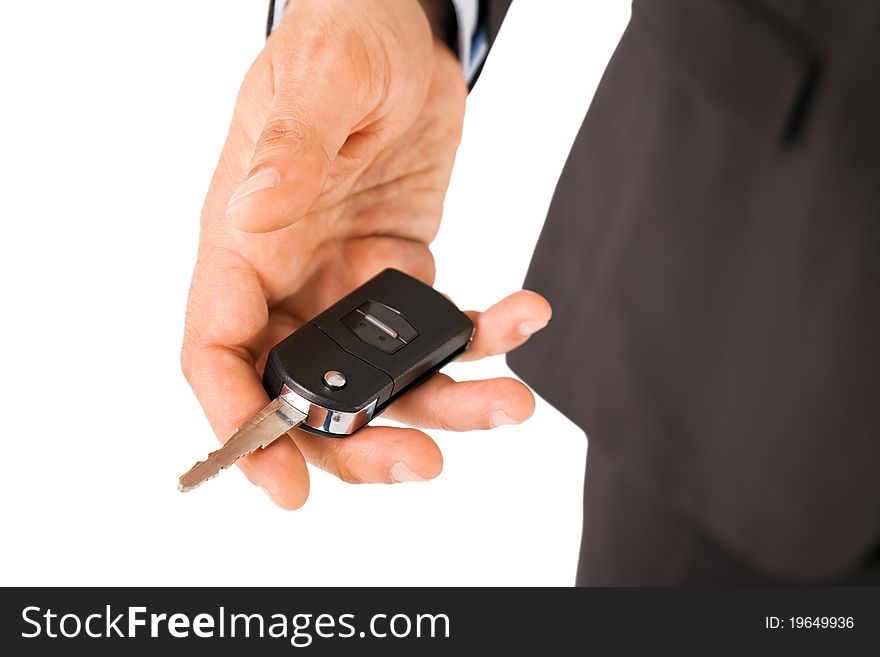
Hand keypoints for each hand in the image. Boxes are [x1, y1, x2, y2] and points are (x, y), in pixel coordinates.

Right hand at [182, 0, 551, 507]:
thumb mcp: (320, 81)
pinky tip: (521, 315)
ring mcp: (347, 283)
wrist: (403, 31)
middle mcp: (290, 279)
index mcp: (243, 244)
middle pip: (307, 393)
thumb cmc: (342, 40)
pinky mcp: (401, 273)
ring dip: (442, 404)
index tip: (280, 482)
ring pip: (382, 378)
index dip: (240, 427)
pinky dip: (482, 336)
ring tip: (507, 402)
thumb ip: (289, 149)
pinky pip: (438, 329)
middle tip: (422, 460)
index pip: (218, 353)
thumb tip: (256, 213)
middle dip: (359, 441)